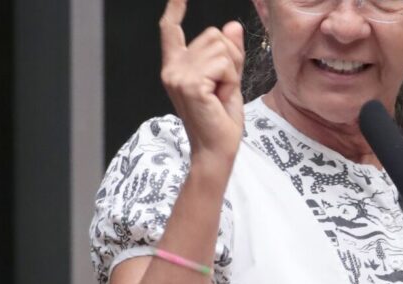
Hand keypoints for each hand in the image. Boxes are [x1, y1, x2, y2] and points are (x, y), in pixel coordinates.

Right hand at [159, 0, 244, 168]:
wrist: (216, 150)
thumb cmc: (220, 122)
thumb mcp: (229, 81)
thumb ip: (229, 54)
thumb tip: (232, 25)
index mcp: (176, 67)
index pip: (170, 30)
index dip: (175, 9)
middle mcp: (172, 68)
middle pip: (213, 35)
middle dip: (230, 59)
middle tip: (223, 89)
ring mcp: (177, 75)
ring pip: (221, 49)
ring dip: (231, 73)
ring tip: (220, 95)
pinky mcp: (190, 84)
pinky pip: (224, 65)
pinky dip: (230, 81)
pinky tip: (219, 98)